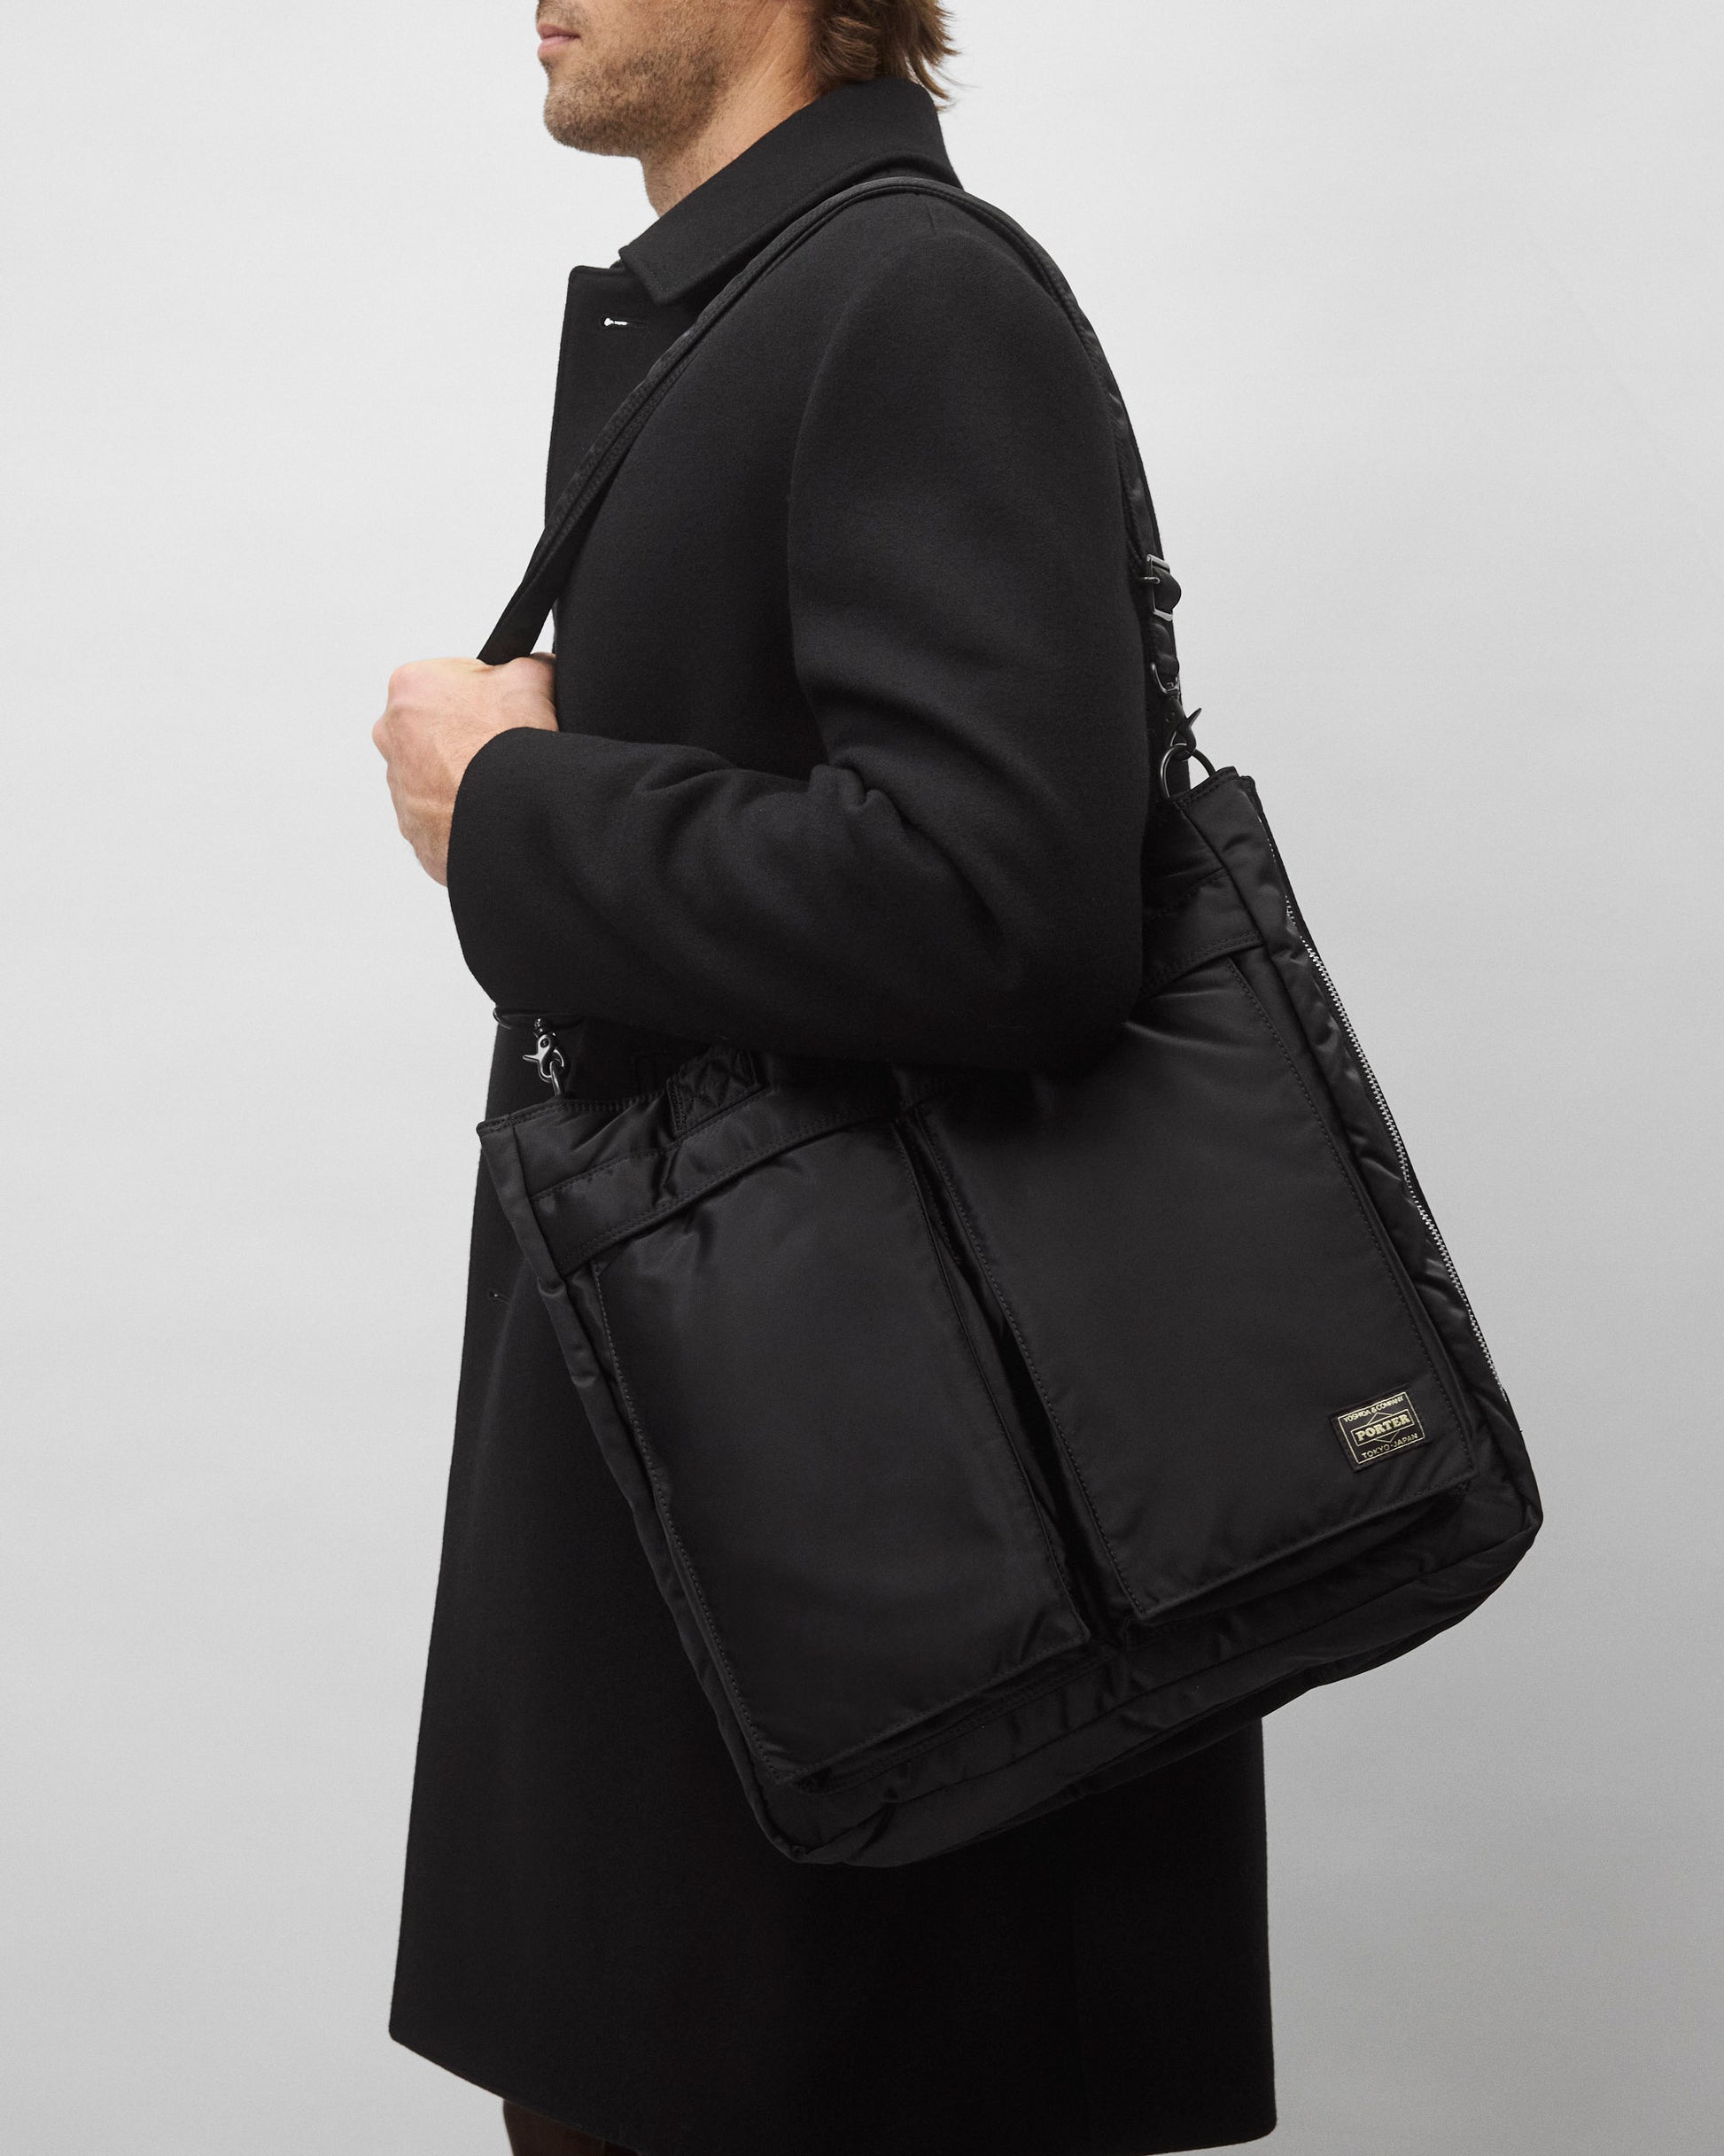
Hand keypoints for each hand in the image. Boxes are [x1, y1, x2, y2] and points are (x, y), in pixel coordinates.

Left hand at [372, 655, 557, 883]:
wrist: (508, 818)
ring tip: (497, 780)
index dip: (489, 695)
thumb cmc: (508, 749)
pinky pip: (440, 810)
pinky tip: (487, 804)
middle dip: (468, 732)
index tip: (505, 712)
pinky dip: (461, 808)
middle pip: (439, 725)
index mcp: (410, 686)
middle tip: (502, 746)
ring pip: (437, 770)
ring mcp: (398, 783)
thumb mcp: (533, 679)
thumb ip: (529, 663)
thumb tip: (537, 667)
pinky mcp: (411, 824)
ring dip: (463, 771)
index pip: (453, 680)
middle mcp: (391, 733)